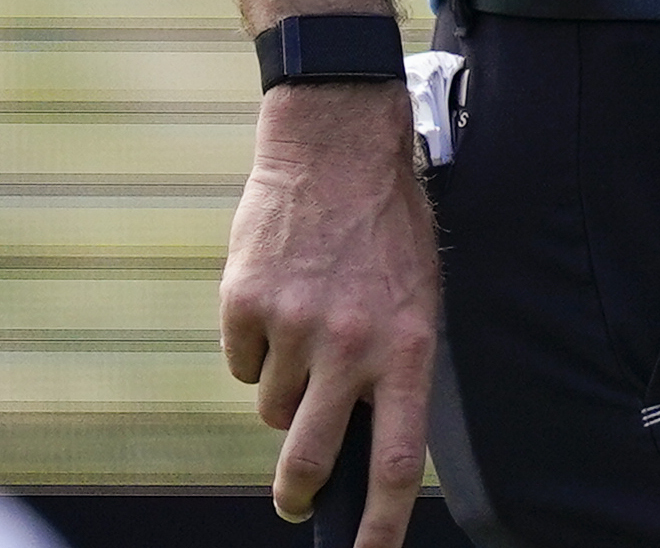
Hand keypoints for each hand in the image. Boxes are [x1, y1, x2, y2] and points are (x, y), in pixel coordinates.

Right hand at [218, 82, 440, 547]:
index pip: (398, 458)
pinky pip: (242, 363)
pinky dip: (255, 347)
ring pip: (272, 406)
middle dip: (298, 491)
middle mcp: (353, 345)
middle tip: (297, 498)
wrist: (337, 149)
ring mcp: (294, 327)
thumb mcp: (418, 296)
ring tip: (307, 327)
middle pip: (309, 458)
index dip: (381, 523)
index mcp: (410, 346)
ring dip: (285, 387)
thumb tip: (362, 441)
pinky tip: (279, 297)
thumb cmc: (387, 230)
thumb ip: (393, 367)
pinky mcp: (244, 308)